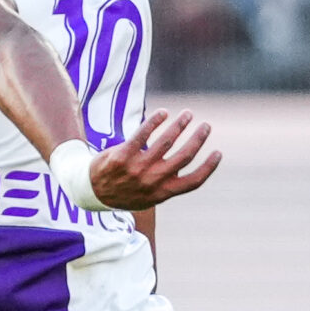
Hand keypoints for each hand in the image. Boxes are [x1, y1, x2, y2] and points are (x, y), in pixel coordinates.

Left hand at [86, 110, 219, 210]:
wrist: (92, 190)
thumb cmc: (125, 192)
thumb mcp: (147, 198)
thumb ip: (167, 186)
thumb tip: (186, 168)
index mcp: (162, 193)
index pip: (193, 182)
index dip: (209, 167)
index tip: (218, 152)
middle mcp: (152, 181)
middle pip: (184, 157)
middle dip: (198, 139)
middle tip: (205, 125)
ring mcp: (136, 168)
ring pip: (166, 142)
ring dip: (180, 125)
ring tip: (188, 114)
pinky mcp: (122, 155)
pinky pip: (142, 134)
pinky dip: (155, 121)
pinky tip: (164, 113)